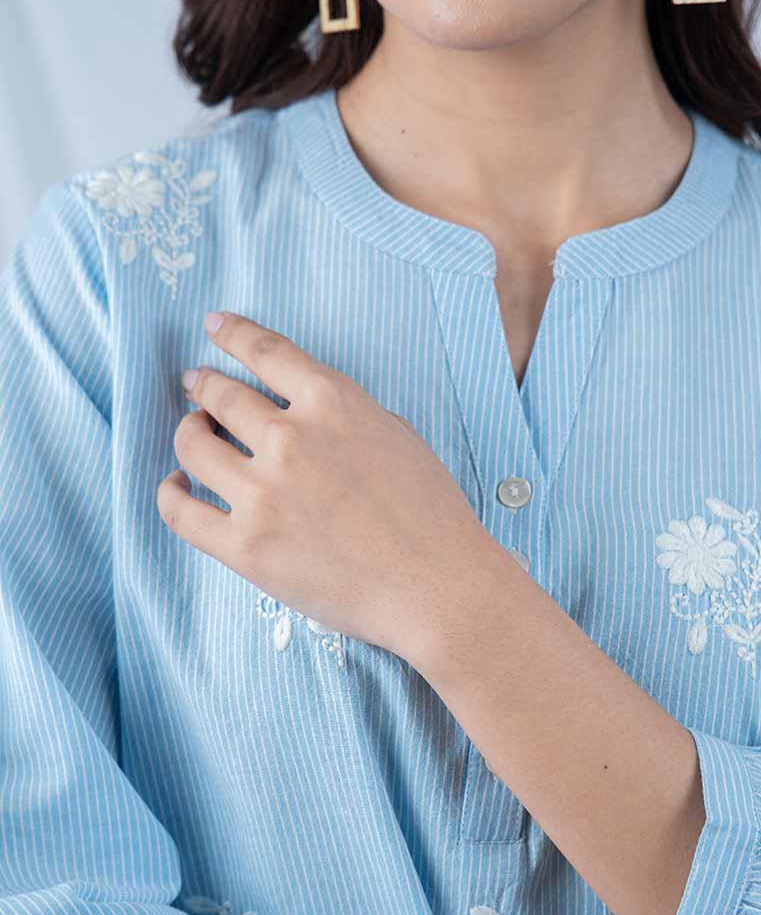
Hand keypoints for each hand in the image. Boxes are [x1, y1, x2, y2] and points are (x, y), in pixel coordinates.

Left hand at [156, 311, 488, 659]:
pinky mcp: (245, 545)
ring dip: (188, 432)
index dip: (233, 334)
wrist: (436, 587)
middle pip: (221, 394)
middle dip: (203, 386)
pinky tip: (175, 487)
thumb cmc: (431, 516)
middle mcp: (289, 438)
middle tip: (195, 386)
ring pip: (192, 444)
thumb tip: (305, 416)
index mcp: (333, 402)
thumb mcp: (398, 436)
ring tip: (193, 434)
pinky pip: (180, 510)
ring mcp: (262, 492)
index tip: (214, 327)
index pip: (267, 352)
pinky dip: (170, 492)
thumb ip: (345, 416)